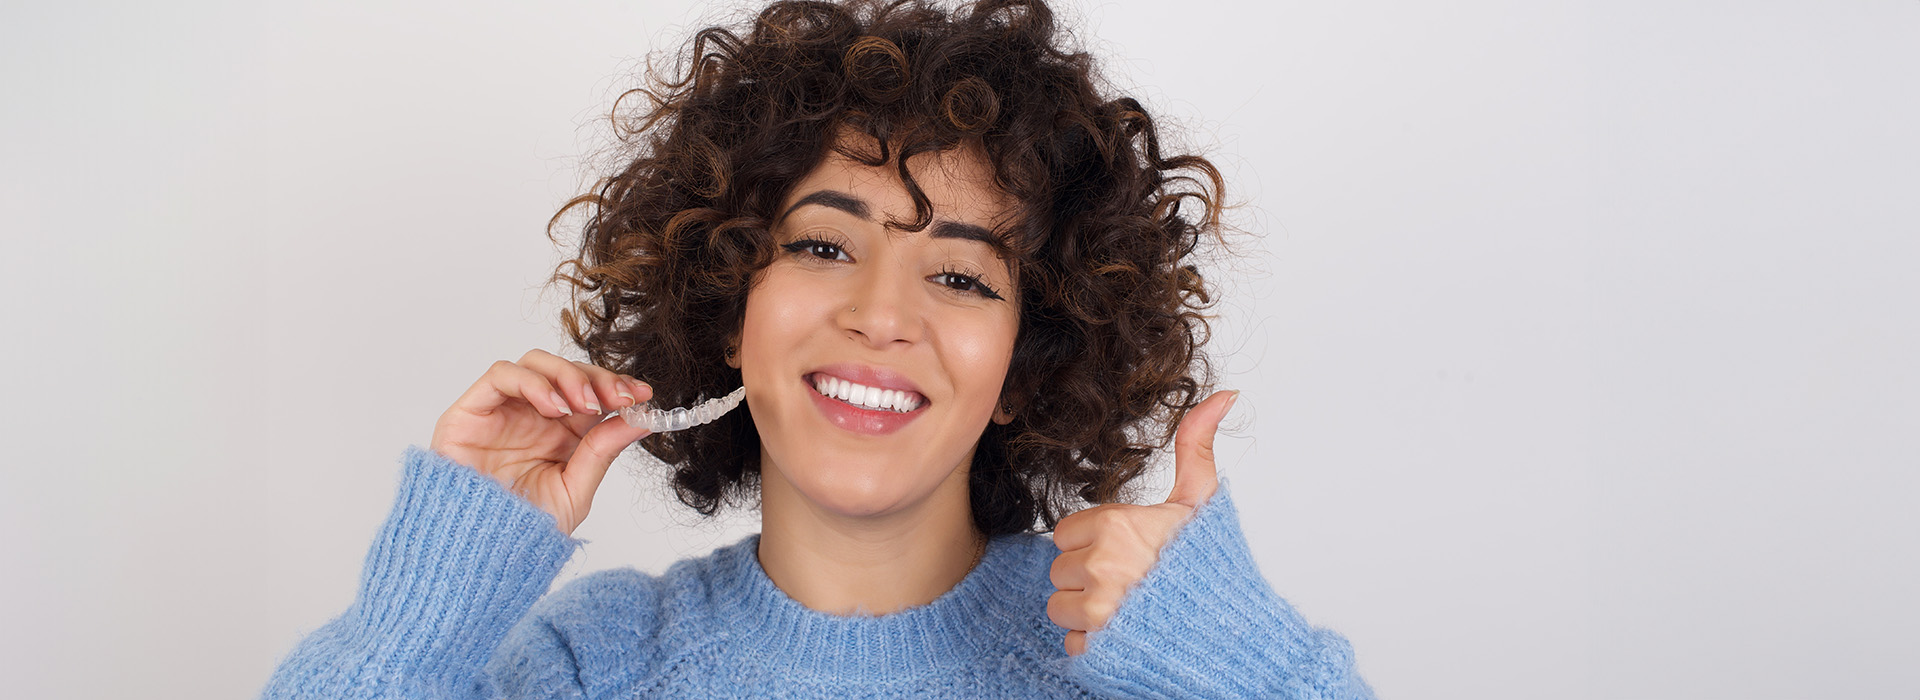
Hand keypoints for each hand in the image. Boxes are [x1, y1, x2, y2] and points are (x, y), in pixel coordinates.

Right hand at [429, 349, 653, 535]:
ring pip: (536, 363)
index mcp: (561, 433)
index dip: (617, 386)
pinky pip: (501, 376)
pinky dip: (532, 381)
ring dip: (568, 375)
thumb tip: (641, 419)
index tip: (643, 394)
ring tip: (584, 406)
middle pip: (567, 371)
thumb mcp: (574, 489)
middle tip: (620, 397)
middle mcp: (532, 416)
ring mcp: (502, 411)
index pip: (592, 392)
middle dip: (598, 378)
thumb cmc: (521, 529)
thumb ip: (604, 451)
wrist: (478, 554)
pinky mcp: (471, 411)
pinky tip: (553, 407)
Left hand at [1046, 389, 1238, 655]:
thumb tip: (1223, 395)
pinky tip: (1125, 636)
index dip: (1093, 544)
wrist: (1235, 634)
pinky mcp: (1098, 649)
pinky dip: (1093, 645)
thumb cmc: (1214, 570)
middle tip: (1131, 584)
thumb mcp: (1202, 503)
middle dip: (1089, 579)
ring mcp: (1099, 611)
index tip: (1126, 553)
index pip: (1067, 533)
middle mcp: (1103, 566)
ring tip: (1128, 610)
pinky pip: (1072, 643)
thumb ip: (1196, 447)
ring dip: (1086, 614)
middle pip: (1061, 571)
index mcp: (1117, 526)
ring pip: (1060, 607)